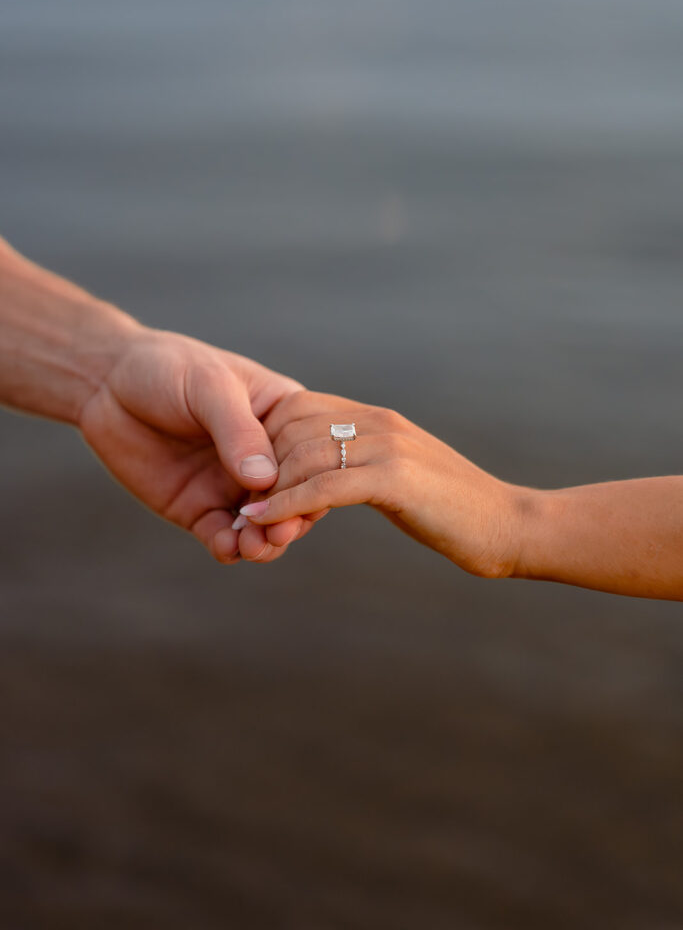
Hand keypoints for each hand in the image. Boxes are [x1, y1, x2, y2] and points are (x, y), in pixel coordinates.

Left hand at [78, 328, 305, 562]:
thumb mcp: (209, 386)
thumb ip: (238, 430)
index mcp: (282, 420)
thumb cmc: (168, 367)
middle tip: (280, 532)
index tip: (302, 499)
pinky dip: (230, 548)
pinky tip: (228, 548)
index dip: (310, 482)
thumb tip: (265, 479)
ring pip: (261, 525)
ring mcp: (232, 486)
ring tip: (254, 546)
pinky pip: (223, 537)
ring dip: (264, 542)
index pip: (310, 457)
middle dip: (290, 519)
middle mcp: (265, 458)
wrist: (107, 382)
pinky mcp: (200, 508)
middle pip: (292, 499)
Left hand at [238, 391, 521, 577]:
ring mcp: (387, 445)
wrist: (510, 526)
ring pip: (302, 456)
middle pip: (292, 427)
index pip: (299, 407)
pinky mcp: (394, 478)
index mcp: (376, 418)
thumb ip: (364, 465)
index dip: (265, 440)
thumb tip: (324, 475)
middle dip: (258, 466)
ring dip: (265, 490)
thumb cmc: (454, 510)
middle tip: (235, 501)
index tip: (248, 477)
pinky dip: (284, 504)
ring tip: (241, 519)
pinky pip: (322, 485)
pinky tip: (259, 520)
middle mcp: (377, 421)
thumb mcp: (402, 476)